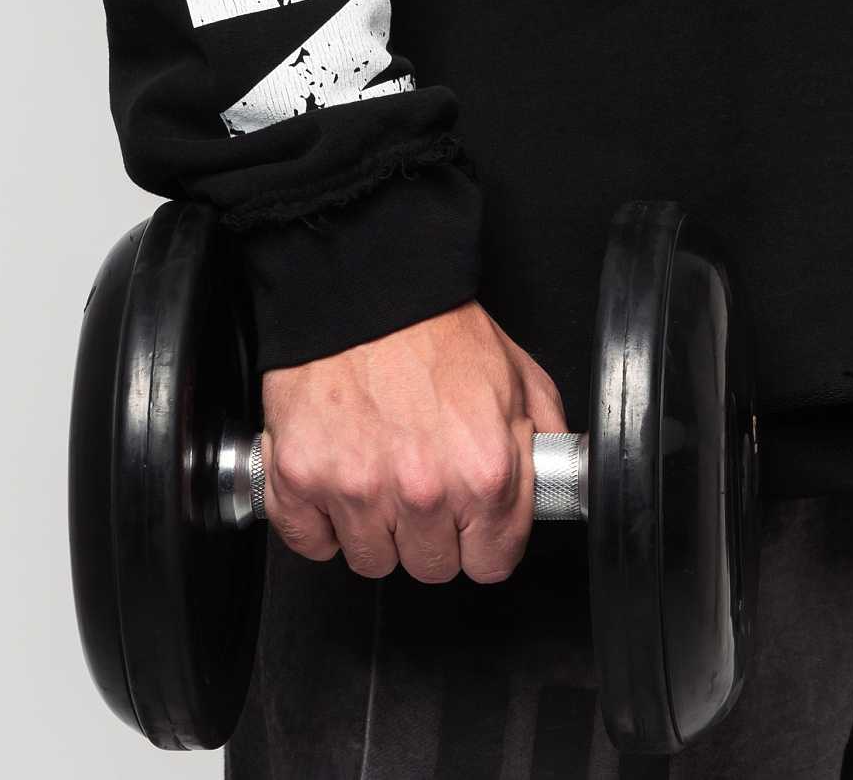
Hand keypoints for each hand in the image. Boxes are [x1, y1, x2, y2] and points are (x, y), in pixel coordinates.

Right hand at [259, 297, 569, 583]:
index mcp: (484, 469)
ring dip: (376, 526)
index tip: (471, 518)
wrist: (362, 285)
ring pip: (371, 561)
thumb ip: (541, 438)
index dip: (483, 538)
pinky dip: (320, 519)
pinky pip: (312, 543)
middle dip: (430, 530)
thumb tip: (551, 482)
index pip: (491, 563)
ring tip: (378, 465)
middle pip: (430, 567)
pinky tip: (337, 476)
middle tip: (421, 476)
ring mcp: (357, 490)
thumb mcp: (517, 373)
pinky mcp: (301, 480)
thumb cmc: (434, 325)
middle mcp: (423, 490)